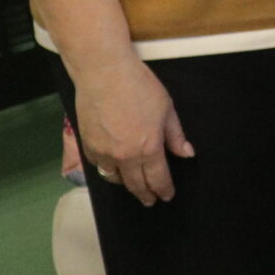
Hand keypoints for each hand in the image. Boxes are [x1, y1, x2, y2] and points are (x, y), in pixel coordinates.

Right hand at [70, 56, 193, 205]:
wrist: (104, 73)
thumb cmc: (139, 86)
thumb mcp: (166, 109)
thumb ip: (175, 135)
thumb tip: (187, 154)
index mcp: (148, 149)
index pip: (158, 179)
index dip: (164, 190)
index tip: (167, 196)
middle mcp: (125, 156)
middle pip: (136, 184)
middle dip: (145, 194)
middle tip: (150, 201)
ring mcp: (103, 152)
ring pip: (114, 178)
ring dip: (125, 185)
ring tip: (132, 186)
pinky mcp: (87, 145)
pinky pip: (98, 166)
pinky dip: (106, 170)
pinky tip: (111, 168)